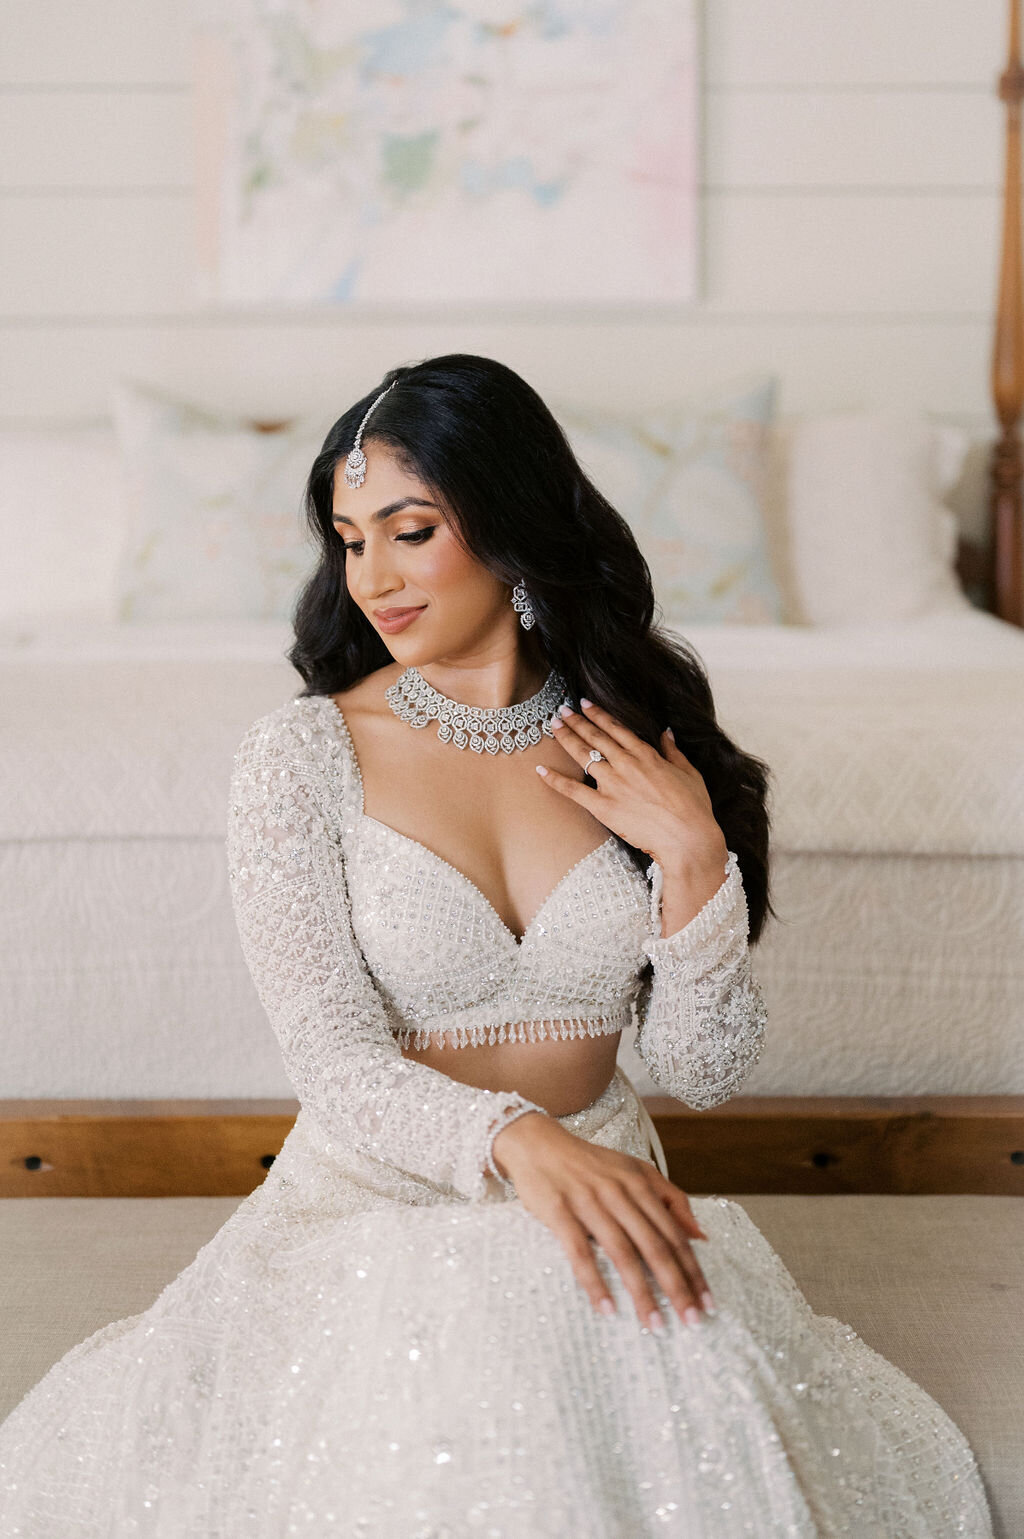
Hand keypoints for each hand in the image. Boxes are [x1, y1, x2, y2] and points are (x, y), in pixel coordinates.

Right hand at [491, 1112, 714, 1328]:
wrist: (538, 1143)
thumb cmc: (590, 1162)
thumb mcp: (635, 1169)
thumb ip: (670, 1198)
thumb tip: (701, 1235)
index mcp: (640, 1184)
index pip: (674, 1233)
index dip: (693, 1270)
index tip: (708, 1302)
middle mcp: (619, 1193)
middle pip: (654, 1246)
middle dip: (677, 1287)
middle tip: (692, 1321)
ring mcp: (589, 1203)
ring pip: (623, 1253)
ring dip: (642, 1293)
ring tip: (656, 1324)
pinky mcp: (559, 1212)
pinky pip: (580, 1254)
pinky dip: (595, 1283)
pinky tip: (608, 1309)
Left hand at [539, 698, 727, 870]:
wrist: (687, 839)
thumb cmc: (693, 808)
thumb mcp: (689, 773)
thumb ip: (673, 751)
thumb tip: (666, 731)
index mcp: (646, 754)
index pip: (616, 728)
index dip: (598, 714)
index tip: (585, 703)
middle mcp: (626, 764)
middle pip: (595, 737)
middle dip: (576, 721)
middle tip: (561, 710)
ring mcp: (612, 784)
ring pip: (582, 755)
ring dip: (566, 738)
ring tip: (553, 726)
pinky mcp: (603, 807)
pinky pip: (573, 791)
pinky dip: (555, 780)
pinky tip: (540, 770)